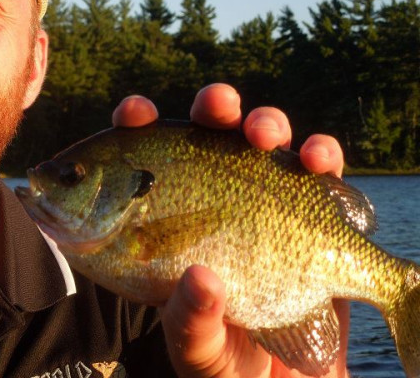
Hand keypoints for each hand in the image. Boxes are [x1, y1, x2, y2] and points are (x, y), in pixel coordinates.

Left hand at [111, 83, 348, 376]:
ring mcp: (264, 199)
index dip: (138, 125)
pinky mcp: (313, 213)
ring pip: (265, 142)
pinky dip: (322, 156)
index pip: (144, 157)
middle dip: (213, 108)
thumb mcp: (194, 349)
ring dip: (267, 124)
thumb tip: (200, 280)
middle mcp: (213, 196)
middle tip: (217, 106)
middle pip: (209, 134)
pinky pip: (321, 174)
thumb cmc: (223, 359)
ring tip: (265, 134)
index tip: (136, 113)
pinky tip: (317, 159)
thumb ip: (190, 322)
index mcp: (165, 216)